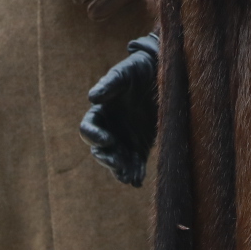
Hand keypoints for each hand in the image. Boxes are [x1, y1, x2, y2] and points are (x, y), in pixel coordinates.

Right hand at [81, 33, 158, 186]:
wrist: (161, 72)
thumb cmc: (139, 69)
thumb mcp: (124, 73)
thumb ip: (109, 84)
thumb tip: (92, 97)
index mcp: (101, 111)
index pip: (89, 128)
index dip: (94, 136)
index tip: (107, 139)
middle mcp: (111, 127)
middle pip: (101, 150)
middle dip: (108, 159)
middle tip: (118, 165)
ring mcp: (126, 138)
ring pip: (118, 160)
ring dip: (121, 170)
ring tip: (129, 178)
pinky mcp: (142, 144)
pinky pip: (136, 162)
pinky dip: (136, 172)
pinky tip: (138, 180)